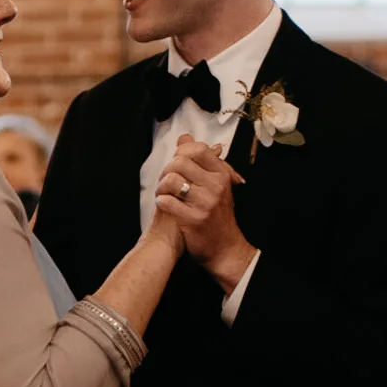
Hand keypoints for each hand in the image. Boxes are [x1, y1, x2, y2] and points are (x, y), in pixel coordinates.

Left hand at [154, 138, 253, 293]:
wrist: (225, 248)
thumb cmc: (217, 215)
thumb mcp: (216, 184)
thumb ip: (201, 160)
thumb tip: (184, 137)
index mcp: (222, 174)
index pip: (197, 149)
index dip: (181, 153)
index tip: (176, 164)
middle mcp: (216, 186)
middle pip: (180, 162)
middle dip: (167, 170)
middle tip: (166, 181)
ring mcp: (205, 203)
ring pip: (172, 180)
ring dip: (161, 186)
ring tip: (163, 193)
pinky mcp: (193, 220)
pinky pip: (167, 202)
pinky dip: (162, 201)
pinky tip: (165, 204)